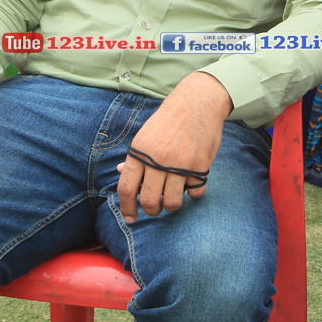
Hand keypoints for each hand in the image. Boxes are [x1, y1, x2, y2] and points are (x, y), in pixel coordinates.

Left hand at [116, 72, 232, 221]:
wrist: (198, 103)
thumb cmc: (169, 120)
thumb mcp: (146, 135)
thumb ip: (135, 157)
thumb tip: (121, 172)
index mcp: (140, 151)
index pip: (127, 188)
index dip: (126, 208)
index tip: (130, 218)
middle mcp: (158, 159)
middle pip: (150, 200)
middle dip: (152, 210)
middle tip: (156, 207)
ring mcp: (180, 163)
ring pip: (173, 202)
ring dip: (172, 205)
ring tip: (174, 195)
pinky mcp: (200, 165)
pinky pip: (195, 192)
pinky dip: (193, 193)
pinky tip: (191, 183)